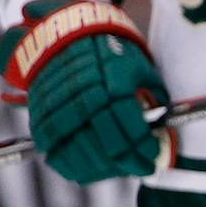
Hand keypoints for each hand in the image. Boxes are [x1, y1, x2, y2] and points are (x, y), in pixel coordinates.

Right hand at [0, 0, 171, 184]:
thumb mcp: (139, 67)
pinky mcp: (40, 118)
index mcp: (113, 84)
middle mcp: (85, 97)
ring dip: (104, 168)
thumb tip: (165, 129)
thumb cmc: (111, 54)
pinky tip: (91, 169)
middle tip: (142, 169)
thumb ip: (153, 96)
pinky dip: (73, 167)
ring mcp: (59, 110)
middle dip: (129, 163)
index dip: (145, 148)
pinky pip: (55, 153)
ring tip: (119, 169)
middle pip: (108, 144)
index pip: (132, 128)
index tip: (153, 156)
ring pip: (83, 153)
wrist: (65, 37)